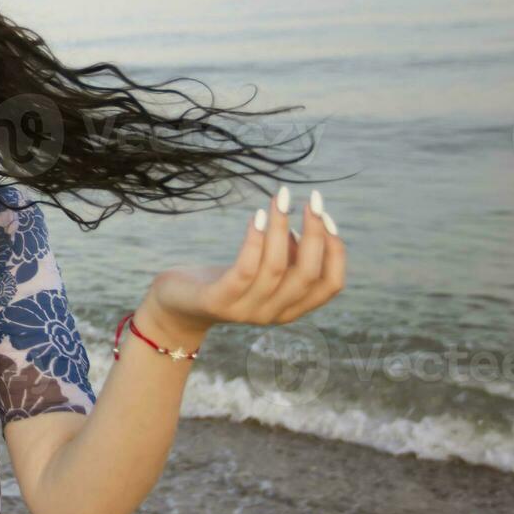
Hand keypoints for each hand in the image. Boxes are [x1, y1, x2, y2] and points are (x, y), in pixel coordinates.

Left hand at [148, 186, 345, 329]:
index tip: (327, 218)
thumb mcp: (264, 268)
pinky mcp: (218, 302)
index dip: (335, 250)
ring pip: (276, 268)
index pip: (331, 284)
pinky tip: (258, 216)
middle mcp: (273, 314)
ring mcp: (246, 311)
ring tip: (281, 198)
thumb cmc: (225, 278)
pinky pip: (245, 269)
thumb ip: (288, 255)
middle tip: (312, 200)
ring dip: (282, 227)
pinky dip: (255, 240)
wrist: (178, 304)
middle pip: (308, 274)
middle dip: (314, 233)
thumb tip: (305, 229)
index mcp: (292, 308)